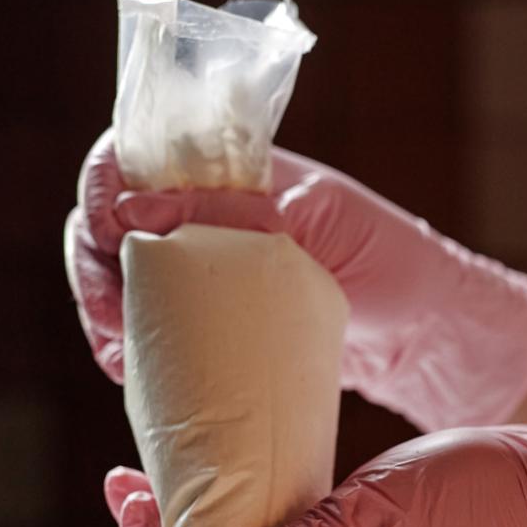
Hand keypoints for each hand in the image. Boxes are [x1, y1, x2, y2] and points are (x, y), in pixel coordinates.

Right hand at [66, 130, 526, 430]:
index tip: (105, 234)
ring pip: (120, 277)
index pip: (138, 153)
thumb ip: (242, 213)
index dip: (103, 185)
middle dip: (91, 263)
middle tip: (106, 315)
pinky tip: (129, 374)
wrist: (434, 337)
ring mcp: (208, 272)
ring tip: (118, 354)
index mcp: (237, 171)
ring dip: (102, 312)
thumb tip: (137, 211)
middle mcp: (211, 214)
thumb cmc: (395, 264)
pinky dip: (129, 348)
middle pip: (111, 219)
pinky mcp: (215, 326)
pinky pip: (152, 327)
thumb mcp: (325, 225)